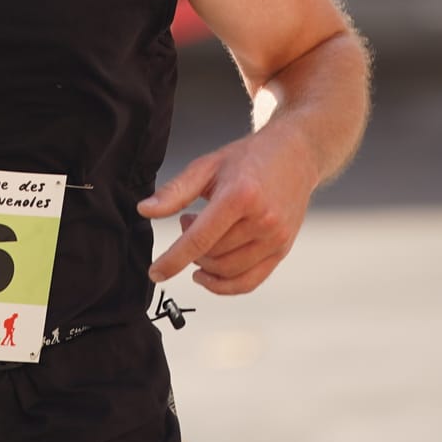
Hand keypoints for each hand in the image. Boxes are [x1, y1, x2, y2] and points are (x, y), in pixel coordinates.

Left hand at [138, 126, 317, 294]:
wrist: (296, 154)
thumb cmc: (250, 157)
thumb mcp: (208, 166)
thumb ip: (175, 191)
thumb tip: (145, 210)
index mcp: (241, 196)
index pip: (200, 239)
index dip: (173, 260)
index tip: (155, 272)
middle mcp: (262, 220)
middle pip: (213, 256)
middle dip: (190, 250)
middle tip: (187, 223)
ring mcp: (275, 238)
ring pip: (228, 271)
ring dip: (205, 265)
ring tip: (202, 239)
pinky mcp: (283, 249)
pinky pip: (249, 282)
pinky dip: (225, 286)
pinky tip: (208, 275)